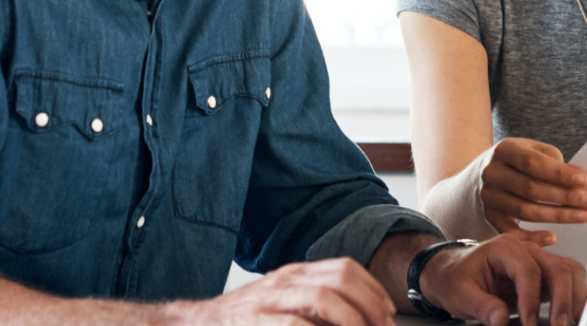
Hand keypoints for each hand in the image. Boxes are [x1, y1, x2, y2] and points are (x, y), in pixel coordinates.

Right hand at [171, 258, 396, 325]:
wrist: (199, 324)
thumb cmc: (248, 321)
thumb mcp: (285, 304)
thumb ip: (318, 310)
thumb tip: (362, 322)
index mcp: (296, 274)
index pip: (344, 268)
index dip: (372, 290)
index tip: (388, 313)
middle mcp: (285, 280)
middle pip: (339, 278)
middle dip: (368, 304)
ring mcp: (269, 300)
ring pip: (321, 297)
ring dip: (351, 320)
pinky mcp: (255, 322)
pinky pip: (294, 325)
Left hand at [418, 230, 586, 325]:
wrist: (452, 273)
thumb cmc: (455, 279)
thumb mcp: (460, 294)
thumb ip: (481, 306)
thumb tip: (501, 320)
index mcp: (504, 248)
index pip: (528, 270)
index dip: (532, 299)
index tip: (529, 323)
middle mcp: (527, 250)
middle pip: (558, 269)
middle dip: (562, 300)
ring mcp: (539, 261)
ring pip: (571, 273)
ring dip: (575, 299)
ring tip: (572, 323)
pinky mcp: (545, 275)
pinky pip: (570, 282)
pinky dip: (576, 298)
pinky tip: (575, 317)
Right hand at [476, 138, 586, 232]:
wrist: (483, 173)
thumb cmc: (518, 162)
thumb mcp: (532, 150)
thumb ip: (552, 161)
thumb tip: (579, 183)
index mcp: (505, 150)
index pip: (533, 163)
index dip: (559, 174)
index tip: (584, 181)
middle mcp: (492, 173)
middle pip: (531, 189)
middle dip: (565, 196)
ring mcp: (488, 196)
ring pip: (524, 211)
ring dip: (557, 216)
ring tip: (583, 215)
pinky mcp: (489, 216)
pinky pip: (511, 232)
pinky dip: (532, 237)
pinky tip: (552, 237)